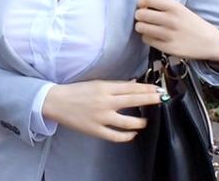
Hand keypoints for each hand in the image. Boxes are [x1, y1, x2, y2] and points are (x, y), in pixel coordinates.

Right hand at [41, 79, 164, 141]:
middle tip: (162, 99)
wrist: (56, 102)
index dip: (147, 89)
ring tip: (145, 121)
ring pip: (127, 121)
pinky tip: (132, 134)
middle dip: (150, 99)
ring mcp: (101, 117)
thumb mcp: (96, 83)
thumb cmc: (76, 91)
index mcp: (104, 88)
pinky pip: (115, 136)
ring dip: (140, 121)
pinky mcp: (96, 130)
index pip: (131, 88)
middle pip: (133, 100)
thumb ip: (115, 85)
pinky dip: (126, 136)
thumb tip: (133, 84)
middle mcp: (105, 102)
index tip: (158, 89)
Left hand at [134, 0, 218, 61]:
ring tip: (147, 27)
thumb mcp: (181, 8)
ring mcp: (169, 35)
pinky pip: (146, 40)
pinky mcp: (167, 47)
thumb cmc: (191, 23)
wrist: (209, 42)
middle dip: (139, 15)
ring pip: (141, 28)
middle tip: (143, 17)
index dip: (141, 2)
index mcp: (174, 7)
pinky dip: (147, 37)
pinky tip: (154, 36)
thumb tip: (145, 0)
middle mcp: (171, 20)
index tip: (142, 5)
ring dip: (141, 27)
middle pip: (141, 14)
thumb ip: (165, 2)